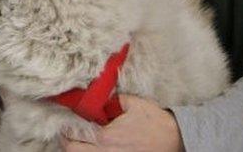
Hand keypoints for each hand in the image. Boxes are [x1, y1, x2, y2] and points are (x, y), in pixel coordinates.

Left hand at [59, 95, 184, 151]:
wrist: (177, 141)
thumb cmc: (156, 122)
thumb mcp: (132, 103)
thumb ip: (111, 99)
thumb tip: (97, 97)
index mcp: (104, 137)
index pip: (72, 135)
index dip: (65, 127)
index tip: (65, 121)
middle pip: (71, 151)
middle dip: (67, 140)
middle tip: (69, 131)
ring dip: (77, 149)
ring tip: (80, 140)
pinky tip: (93, 147)